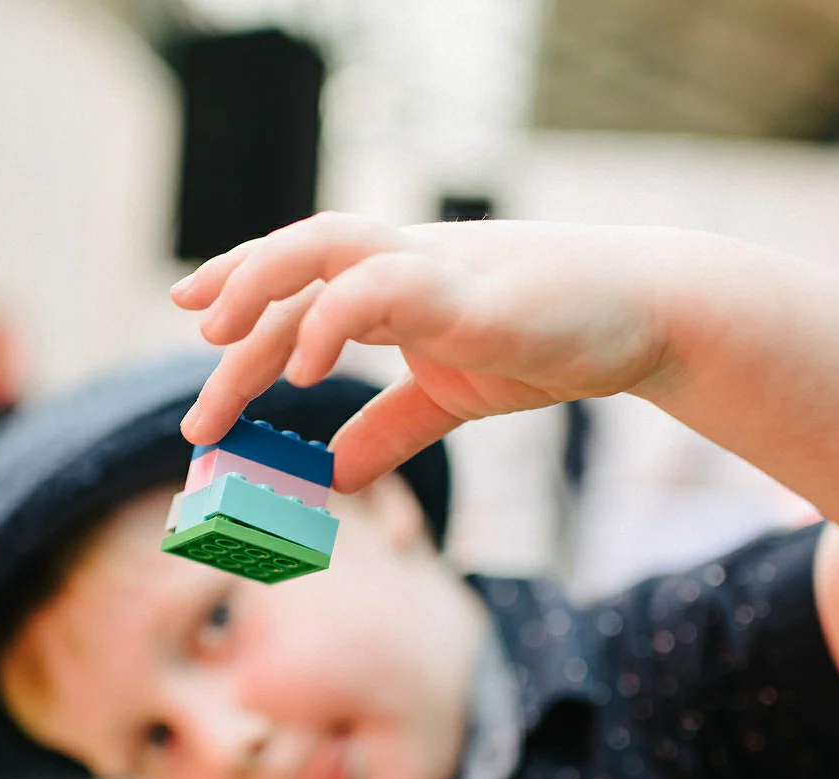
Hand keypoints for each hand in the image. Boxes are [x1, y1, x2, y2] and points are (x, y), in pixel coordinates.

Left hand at [172, 212, 675, 491]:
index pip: (296, 276)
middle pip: (290, 266)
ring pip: (319, 245)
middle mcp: (398, 262)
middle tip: (199, 413)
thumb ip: (390, 429)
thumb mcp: (452, 396)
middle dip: (232, 316)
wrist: (645, 316)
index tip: (193, 317)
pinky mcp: (464, 289)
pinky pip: (379, 286)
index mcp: (391, 283)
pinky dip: (332, 319)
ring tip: (219, 341)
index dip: (241, 287)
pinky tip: (308, 370)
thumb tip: (335, 474)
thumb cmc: (550, 340)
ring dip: (260, 286)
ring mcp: (430, 266)